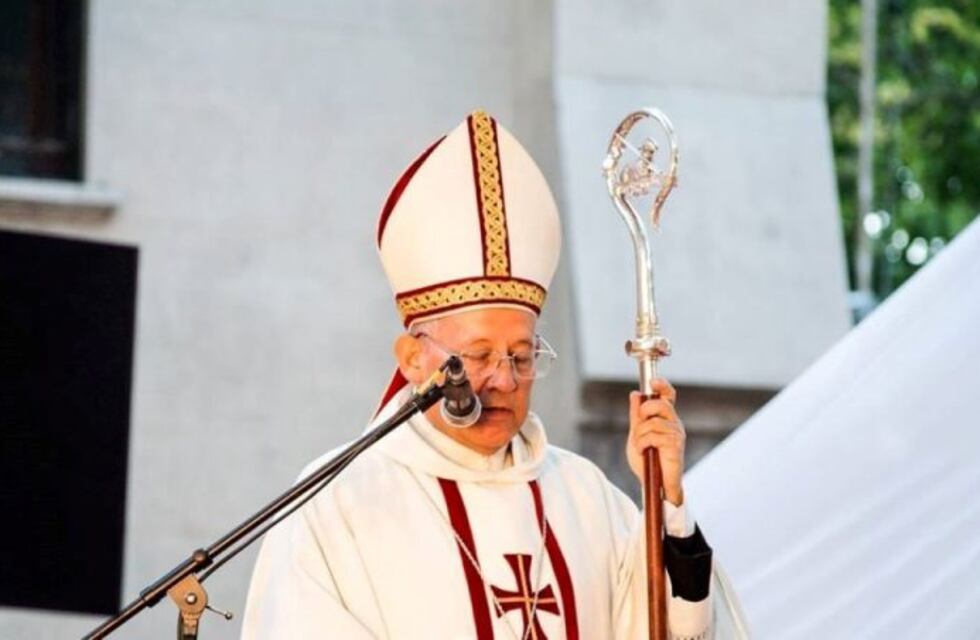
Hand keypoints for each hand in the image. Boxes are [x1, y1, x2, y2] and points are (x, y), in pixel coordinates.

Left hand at [627, 378, 685, 505]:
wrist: (655, 484)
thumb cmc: (648, 462)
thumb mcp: (636, 435)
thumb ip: (636, 416)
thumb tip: (635, 394)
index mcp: (666, 419)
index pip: (668, 396)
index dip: (662, 385)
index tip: (652, 381)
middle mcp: (674, 423)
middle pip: (660, 404)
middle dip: (644, 412)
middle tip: (639, 429)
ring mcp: (677, 433)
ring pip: (652, 422)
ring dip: (640, 435)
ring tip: (641, 447)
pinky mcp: (675, 445)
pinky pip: (653, 435)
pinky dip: (642, 443)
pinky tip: (644, 452)